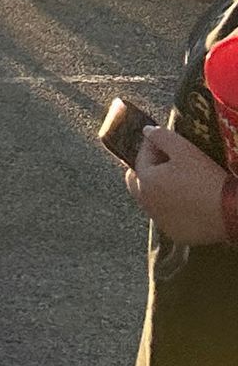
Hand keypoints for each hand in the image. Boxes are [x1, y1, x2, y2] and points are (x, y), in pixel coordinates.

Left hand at [127, 128, 231, 244]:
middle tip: (164, 161)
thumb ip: (160, 136)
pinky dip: (170, 207)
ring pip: (150, 200)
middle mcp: (148, 205)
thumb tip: (146, 131)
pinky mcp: (175, 234)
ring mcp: (161, 222)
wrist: (230, 212)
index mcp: (146, 182)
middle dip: (147, 169)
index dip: (151, 146)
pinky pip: (166, 216)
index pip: (140, 158)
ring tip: (177, 179)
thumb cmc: (206, 178)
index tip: (162, 142)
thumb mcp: (183, 149)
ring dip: (157, 188)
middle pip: (138, 182)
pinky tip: (185, 199)